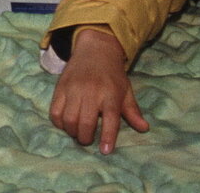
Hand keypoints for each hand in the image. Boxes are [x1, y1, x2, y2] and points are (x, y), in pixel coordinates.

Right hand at [48, 28, 148, 153]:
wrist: (95, 49)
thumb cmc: (112, 75)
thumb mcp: (126, 91)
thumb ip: (133, 111)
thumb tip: (144, 128)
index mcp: (111, 94)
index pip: (110, 119)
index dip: (107, 137)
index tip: (105, 150)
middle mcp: (92, 92)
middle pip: (85, 122)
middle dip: (86, 138)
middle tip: (88, 139)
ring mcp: (74, 89)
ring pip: (68, 119)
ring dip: (72, 132)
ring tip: (77, 131)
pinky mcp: (60, 88)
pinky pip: (55, 112)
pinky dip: (59, 123)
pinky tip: (66, 123)